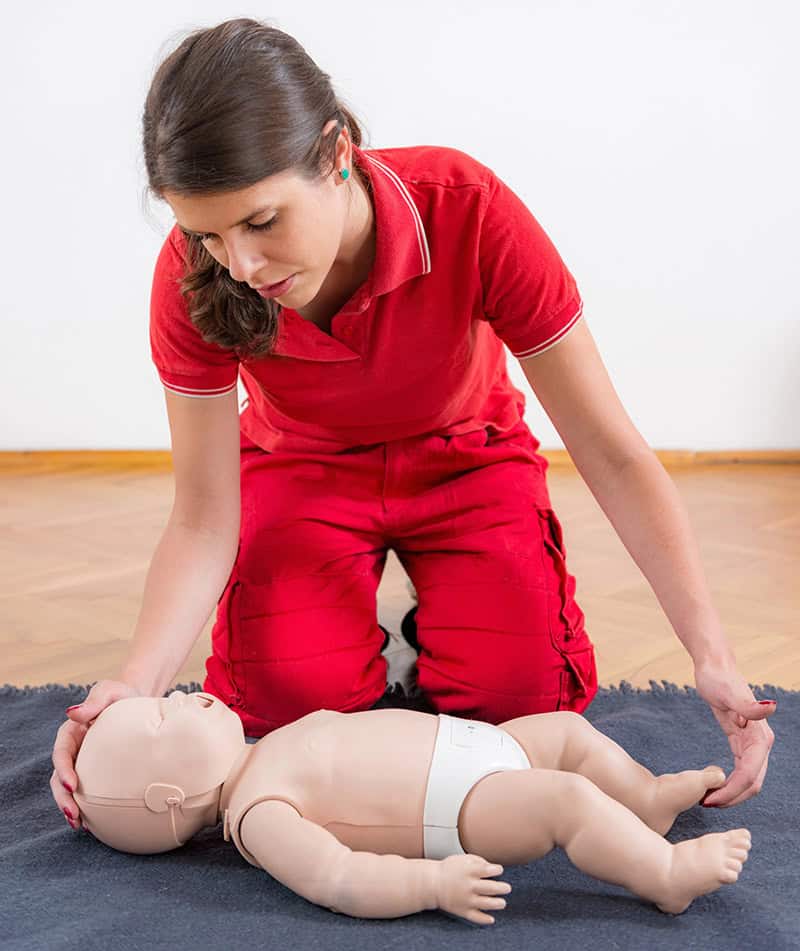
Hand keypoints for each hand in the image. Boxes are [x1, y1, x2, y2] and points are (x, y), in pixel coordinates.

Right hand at [50, 680, 142, 829]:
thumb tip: (72, 713)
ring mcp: (84, 762)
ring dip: (71, 807)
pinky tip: (92, 822)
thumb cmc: (120, 695)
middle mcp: (74, 750)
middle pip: (59, 777)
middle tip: (74, 815)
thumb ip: (94, 701)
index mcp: (72, 732)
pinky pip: (87, 791)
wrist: (136, 700)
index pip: (61, 753)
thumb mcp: (108, 691)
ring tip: (80, 824)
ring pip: (69, 789)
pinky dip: (87, 807)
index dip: (63, 770)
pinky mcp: (96, 772)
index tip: (71, 784)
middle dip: (63, 798)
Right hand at [436, 853, 511, 925]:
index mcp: (468, 871)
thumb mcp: (462, 859)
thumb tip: (492, 867)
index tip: (499, 870)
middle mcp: (468, 886)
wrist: (433, 883)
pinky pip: (475, 917)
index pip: (488, 870)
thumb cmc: (449, 869)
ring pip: (486, 904)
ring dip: (497, 904)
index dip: (497, 870)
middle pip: (490, 888)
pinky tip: (491, 919)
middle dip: (502, 888)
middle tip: (507, 888)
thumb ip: (478, 860)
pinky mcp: (462, 910)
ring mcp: (466, 900)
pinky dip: (484, 919)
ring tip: (502, 903)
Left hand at [693, 658, 775, 806]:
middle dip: (733, 797)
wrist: (714, 667)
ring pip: (748, 779)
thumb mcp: (728, 692)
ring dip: (731, 793)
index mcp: (761, 736)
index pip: (750, 774)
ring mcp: (753, 743)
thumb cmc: (719, 678)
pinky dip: (729, 781)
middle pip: (752, 782)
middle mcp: (761, 742)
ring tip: (708, 799)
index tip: (711, 799)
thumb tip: (771, 707)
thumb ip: (749, 704)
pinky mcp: (741, 741)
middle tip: (707, 804)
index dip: (732, 791)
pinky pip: (739, 769)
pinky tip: (713, 785)